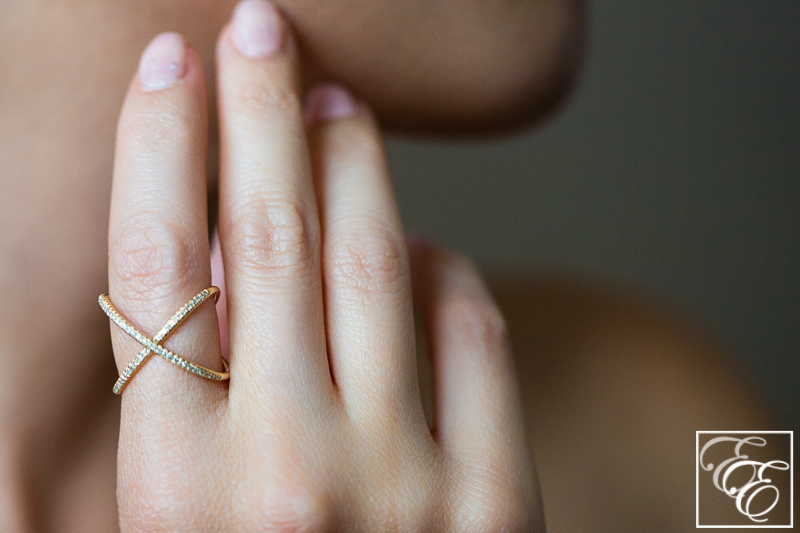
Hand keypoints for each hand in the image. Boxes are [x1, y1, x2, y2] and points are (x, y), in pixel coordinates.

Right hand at [106, 1, 539, 529]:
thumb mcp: (173, 518)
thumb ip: (183, 399)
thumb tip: (226, 259)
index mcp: (174, 489)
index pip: (156, 267)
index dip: (159, 145)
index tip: (170, 65)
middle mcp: (288, 478)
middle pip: (269, 237)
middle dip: (260, 109)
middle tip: (257, 25)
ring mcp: (403, 488)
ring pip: (375, 263)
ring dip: (355, 159)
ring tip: (335, 98)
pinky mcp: (492, 503)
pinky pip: (469, 334)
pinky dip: (443, 270)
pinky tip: (419, 245)